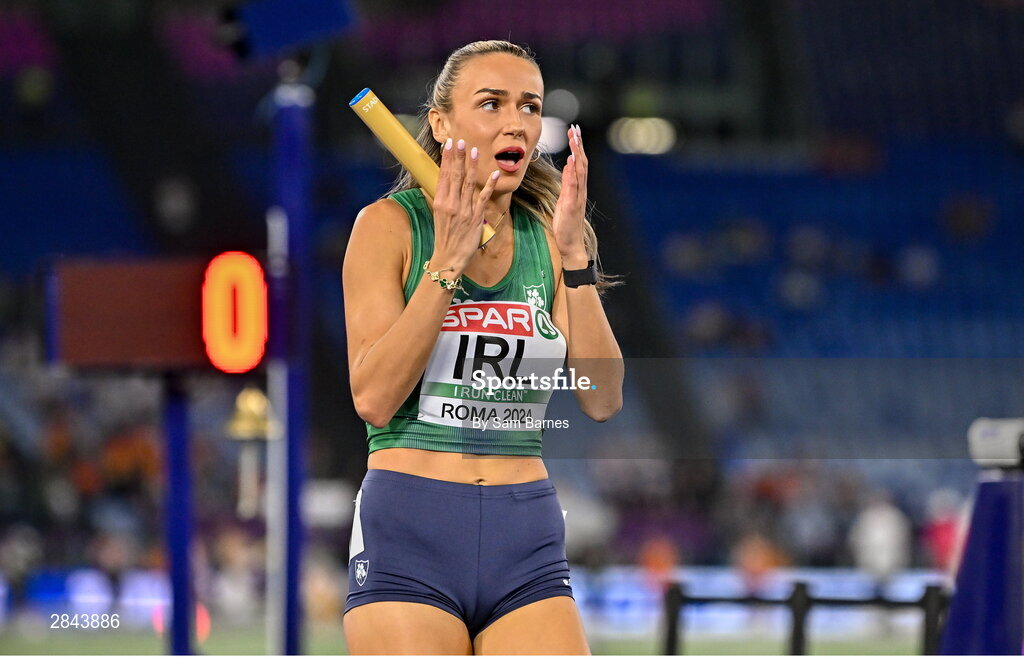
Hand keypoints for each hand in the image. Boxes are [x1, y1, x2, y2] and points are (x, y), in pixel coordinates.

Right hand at [431, 138, 500, 275]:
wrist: (449, 258)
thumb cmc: (444, 236)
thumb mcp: (439, 214)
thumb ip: (445, 198)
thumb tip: (447, 182)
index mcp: (440, 202)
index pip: (443, 175)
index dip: (447, 159)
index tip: (449, 145)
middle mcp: (451, 204)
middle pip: (455, 176)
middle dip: (459, 157)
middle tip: (461, 141)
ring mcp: (464, 211)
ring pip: (469, 183)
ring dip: (473, 166)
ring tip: (475, 151)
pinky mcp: (476, 218)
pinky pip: (484, 198)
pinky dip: (490, 185)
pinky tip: (495, 174)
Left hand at [552, 124, 588, 267]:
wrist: (571, 245)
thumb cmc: (566, 224)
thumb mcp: (564, 199)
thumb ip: (568, 182)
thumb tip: (568, 165)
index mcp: (578, 189)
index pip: (579, 164)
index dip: (577, 147)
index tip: (574, 132)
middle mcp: (580, 191)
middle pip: (581, 164)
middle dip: (578, 145)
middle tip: (575, 130)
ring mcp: (577, 198)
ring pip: (579, 172)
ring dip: (577, 155)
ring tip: (574, 140)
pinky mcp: (571, 206)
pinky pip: (573, 187)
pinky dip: (573, 174)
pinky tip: (571, 163)